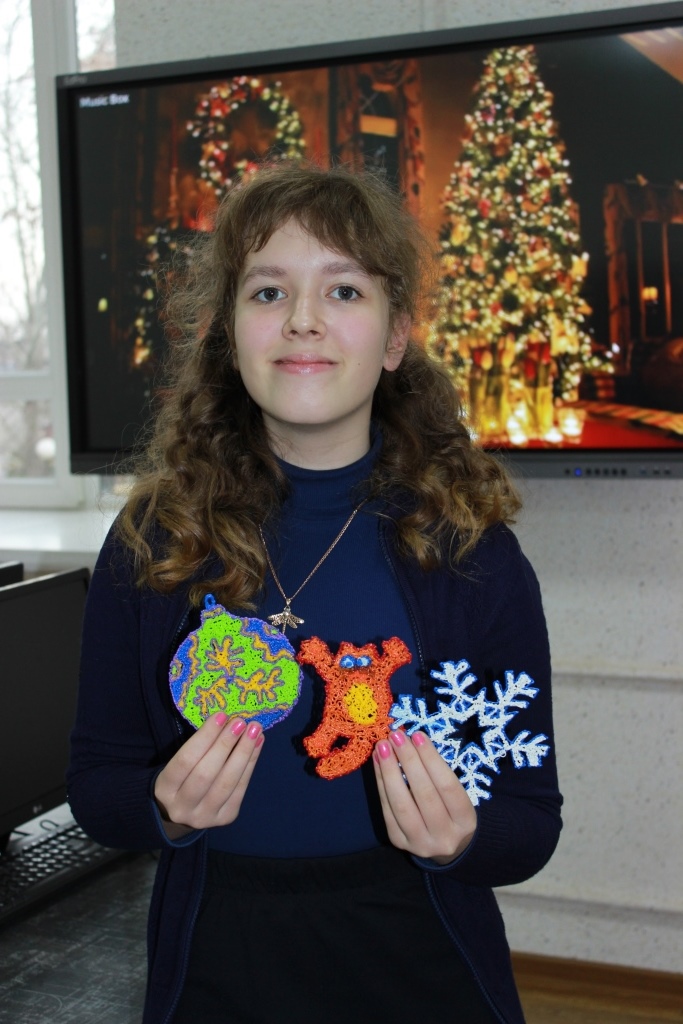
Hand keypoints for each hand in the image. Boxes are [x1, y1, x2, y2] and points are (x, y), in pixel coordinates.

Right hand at [154, 713, 263, 839]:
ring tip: (254, 731)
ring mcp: (204, 816)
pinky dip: (251, 764)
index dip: (205, 737)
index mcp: (164, 789)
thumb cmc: (182, 778)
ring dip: (243, 753)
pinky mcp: (225, 818)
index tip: (221, 716)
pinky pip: (240, 789)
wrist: (183, 813)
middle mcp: (181, 807)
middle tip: (240, 722)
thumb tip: (227, 722)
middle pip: (206, 774)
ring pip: (226, 783)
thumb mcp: (179, 764)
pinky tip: (258, 744)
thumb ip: (199, 747)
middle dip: (225, 745)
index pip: (185, 760)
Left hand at [373, 729, 475, 864]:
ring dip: (389, 772)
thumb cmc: (451, 809)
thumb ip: (437, 773)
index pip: (447, 786)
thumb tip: (411, 741)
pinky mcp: (399, 842)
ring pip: (402, 805)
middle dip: (408, 761)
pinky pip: (387, 810)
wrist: (444, 845)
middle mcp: (445, 837)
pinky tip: (378, 763)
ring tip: (382, 747)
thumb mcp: (455, 795)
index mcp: (465, 821)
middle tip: (396, 736)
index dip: (431, 759)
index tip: (418, 735)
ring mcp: (421, 843)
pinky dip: (381, 784)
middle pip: (424, 795)